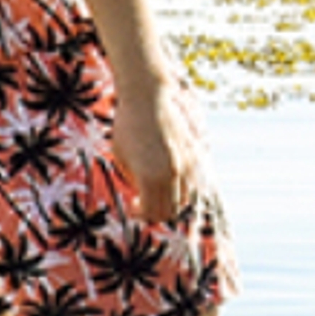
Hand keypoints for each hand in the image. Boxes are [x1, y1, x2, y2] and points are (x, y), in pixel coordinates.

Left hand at [112, 76, 204, 221]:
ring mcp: (185, 164)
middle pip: (169, 212)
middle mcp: (171, 173)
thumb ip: (133, 180)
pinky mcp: (193, 155)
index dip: (140, 216)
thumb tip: (142, 196)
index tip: (132, 207)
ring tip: (155, 192)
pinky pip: (191, 183)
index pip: (151, 212)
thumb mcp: (121, 157)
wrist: (147, 99)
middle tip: (142, 204)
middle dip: (155, 213)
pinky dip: (180, 189)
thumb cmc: (127, 127)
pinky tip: (166, 179)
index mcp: (149, 176)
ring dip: (169, 202)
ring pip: (183, 200)